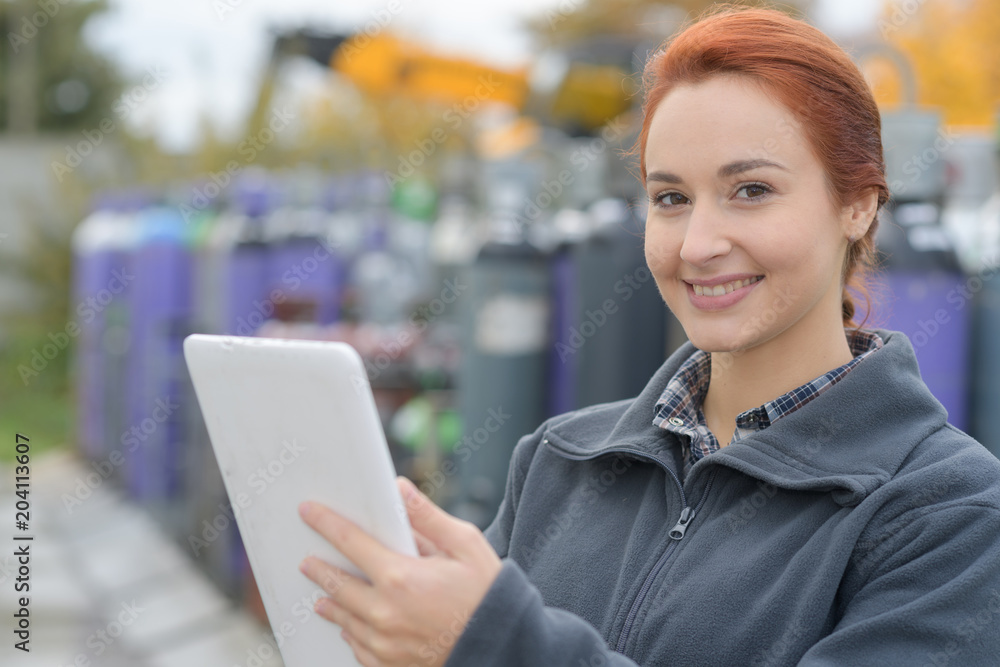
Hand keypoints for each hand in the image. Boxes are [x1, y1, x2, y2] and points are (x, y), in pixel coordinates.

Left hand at [298, 476, 501, 666]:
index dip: (326, 523)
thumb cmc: (487, 594)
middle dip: (319, 569)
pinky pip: (358, 649)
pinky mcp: (390, 665)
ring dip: (330, 602)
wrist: (504, 648)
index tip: (309, 512)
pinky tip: (351, 627)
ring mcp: (384, 644)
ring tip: (321, 594)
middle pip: (337, 585)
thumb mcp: (465, 545)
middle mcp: (385, 613)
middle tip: (307, 560)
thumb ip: (427, 517)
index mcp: (400, 577)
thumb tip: (399, 489)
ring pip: (344, 620)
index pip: (351, 543)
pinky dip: (351, 634)